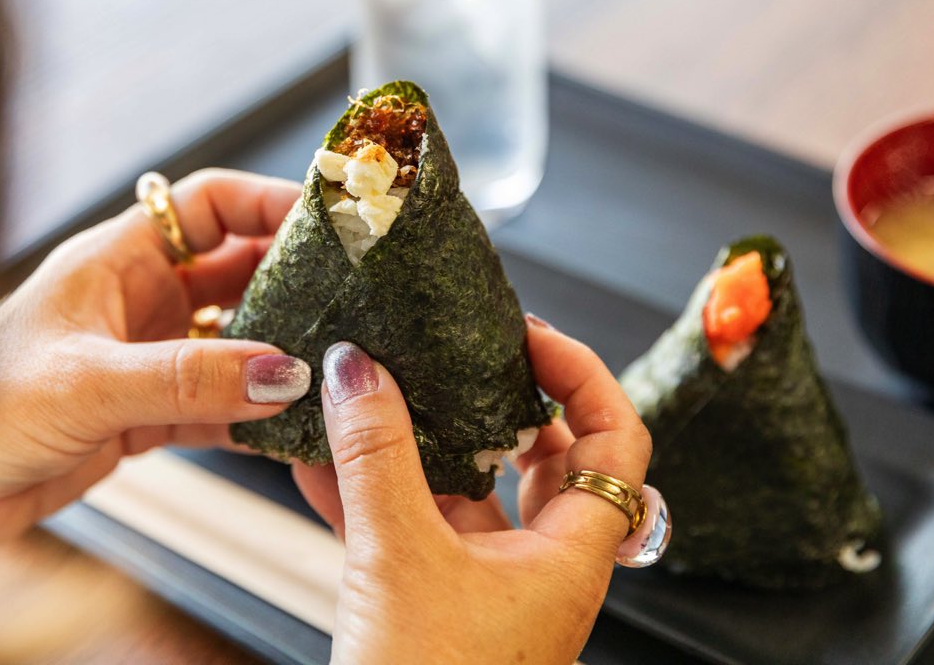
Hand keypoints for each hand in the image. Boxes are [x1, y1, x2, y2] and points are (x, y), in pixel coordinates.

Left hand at [0, 169, 306, 561]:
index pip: (209, 205)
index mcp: (116, 259)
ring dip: (279, 353)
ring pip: (236, 340)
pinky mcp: (148, 414)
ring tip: (335, 365)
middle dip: (293, 280)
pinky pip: (221, 404)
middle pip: (237, 270)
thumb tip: (285, 372)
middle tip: (353, 295)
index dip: (270, 202)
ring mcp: (148, 357)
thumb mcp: (86, 380)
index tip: (331, 220)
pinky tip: (291, 428)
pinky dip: (256, 415)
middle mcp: (138, 299)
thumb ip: (189, 377)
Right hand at [292, 319, 652, 663]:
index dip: (580, 375)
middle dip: (500, 397)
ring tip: (388, 388)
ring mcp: (487, 582)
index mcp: (569, 555)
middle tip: (462, 353)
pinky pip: (411, 523)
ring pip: (472, 487)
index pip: (614, 438)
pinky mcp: (435, 598)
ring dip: (426, 439)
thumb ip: (376, 458)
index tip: (525, 335)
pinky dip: (372, 487)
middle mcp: (540, 564)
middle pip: (546, 454)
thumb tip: (357, 371)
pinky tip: (319, 458)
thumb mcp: (399, 560)